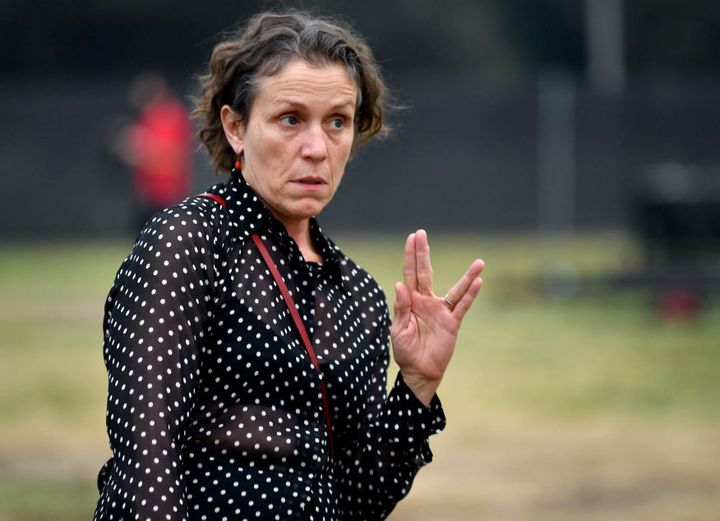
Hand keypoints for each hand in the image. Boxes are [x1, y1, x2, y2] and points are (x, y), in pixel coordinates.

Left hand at [391, 230, 483, 405]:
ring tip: (480, 262)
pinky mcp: (452, 323)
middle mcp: (426, 301)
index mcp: (410, 301)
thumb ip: (401, 307)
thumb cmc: (406, 351)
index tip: (412, 237)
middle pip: (425, 272)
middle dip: (423, 253)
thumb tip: (400, 285)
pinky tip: (478, 282)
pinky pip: (463, 306)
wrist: (419, 372)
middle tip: (422, 232)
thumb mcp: (398, 330)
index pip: (409, 274)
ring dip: (468, 275)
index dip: (410, 256)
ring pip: (456, 289)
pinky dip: (471, 294)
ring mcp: (441, 311)